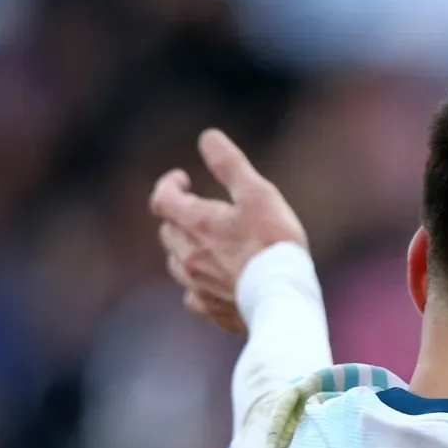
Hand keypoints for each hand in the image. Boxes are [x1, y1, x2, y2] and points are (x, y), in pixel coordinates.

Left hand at [149, 128, 307, 333]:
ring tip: (206, 246)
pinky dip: (198, 285)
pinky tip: (214, 283)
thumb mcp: (258, 193)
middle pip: (167, 232)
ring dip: (184, 251)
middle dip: (177, 218)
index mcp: (197, 223)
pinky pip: (193, 297)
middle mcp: (189, 256)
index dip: (169, 185)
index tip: (184, 179)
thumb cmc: (274, 243)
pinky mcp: (212, 311)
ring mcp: (198, 286)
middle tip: (199, 211)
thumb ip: (230, 164)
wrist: (284, 298)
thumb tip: (207, 137)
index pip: (162, 199)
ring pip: (176, 265)